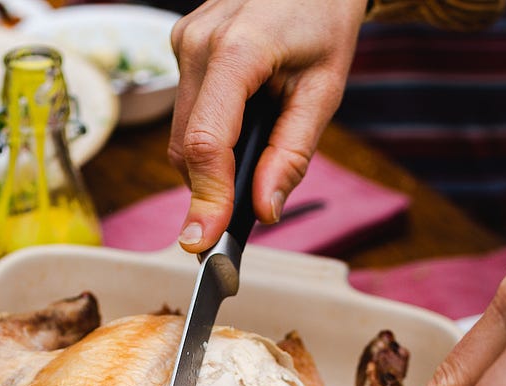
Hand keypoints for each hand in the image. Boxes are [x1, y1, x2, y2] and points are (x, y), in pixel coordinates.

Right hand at [168, 0, 369, 251]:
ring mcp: (183, 40)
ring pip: (180, 132)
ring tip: (258, 145)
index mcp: (237, 50)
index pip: (205, 142)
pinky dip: (210, 132)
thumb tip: (264, 210)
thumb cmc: (324, 19)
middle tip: (248, 209)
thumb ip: (292, 154)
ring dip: (212, 159)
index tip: (203, 242)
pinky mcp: (182, 43)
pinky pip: (186, 108)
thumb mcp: (325, 89)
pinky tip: (245, 117)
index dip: (205, 198)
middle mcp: (197, 42)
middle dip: (211, 186)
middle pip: (185, 146)